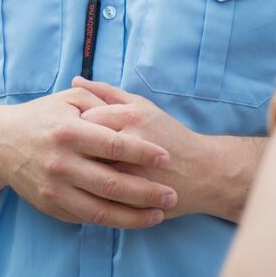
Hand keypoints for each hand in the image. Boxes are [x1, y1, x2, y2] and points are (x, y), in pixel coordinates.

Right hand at [0, 85, 178, 228]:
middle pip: (112, 184)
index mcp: (68, 133)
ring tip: (158, 213)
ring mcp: (54, 188)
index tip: (165, 158)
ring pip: (101, 210)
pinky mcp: (51, 206)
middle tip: (171, 195)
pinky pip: (86, 218)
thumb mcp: (68, 99)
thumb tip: (132, 115)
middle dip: (147, 192)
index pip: (113, 146)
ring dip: (134, 215)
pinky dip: (112, 221)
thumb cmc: (42, 117)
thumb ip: (100, 103)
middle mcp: (60, 163)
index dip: (142, 153)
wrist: (0, 143)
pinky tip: (132, 217)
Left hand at [75, 77, 257, 221]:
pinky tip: (88, 187)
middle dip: (74, 151)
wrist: (203, 172)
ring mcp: (132, 172)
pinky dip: (90, 191)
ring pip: (90, 172)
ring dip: (81, 172)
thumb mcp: (140, 106)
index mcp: (130, 117)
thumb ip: (106, 92)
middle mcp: (130, 143)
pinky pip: (101, 194)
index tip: (73, 133)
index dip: (73, 127)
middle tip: (73, 153)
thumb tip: (75, 80)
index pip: (85, 119)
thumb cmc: (168, 134)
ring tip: (81, 169)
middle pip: (84, 146)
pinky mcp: (136, 196)